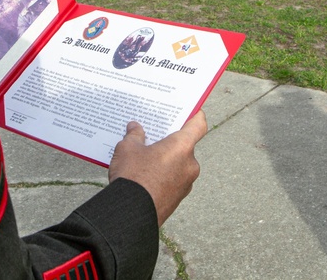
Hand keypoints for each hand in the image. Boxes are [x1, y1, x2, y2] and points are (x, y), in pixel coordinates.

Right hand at [109, 112, 206, 226]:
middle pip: (185, 146)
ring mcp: (186, 183)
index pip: (198, 125)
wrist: (131, 214)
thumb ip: (134, 135)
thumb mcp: (128, 149)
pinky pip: (173, 180)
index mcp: (182, 146)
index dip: (196, 116)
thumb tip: (134, 127)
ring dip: (166, 160)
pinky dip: (163, 175)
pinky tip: (145, 176)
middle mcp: (190, 164)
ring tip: (144, 158)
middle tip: (154, 136)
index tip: (192, 111)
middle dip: (170, 142)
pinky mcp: (178, 199)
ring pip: (178, 164)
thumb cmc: (133, 176)